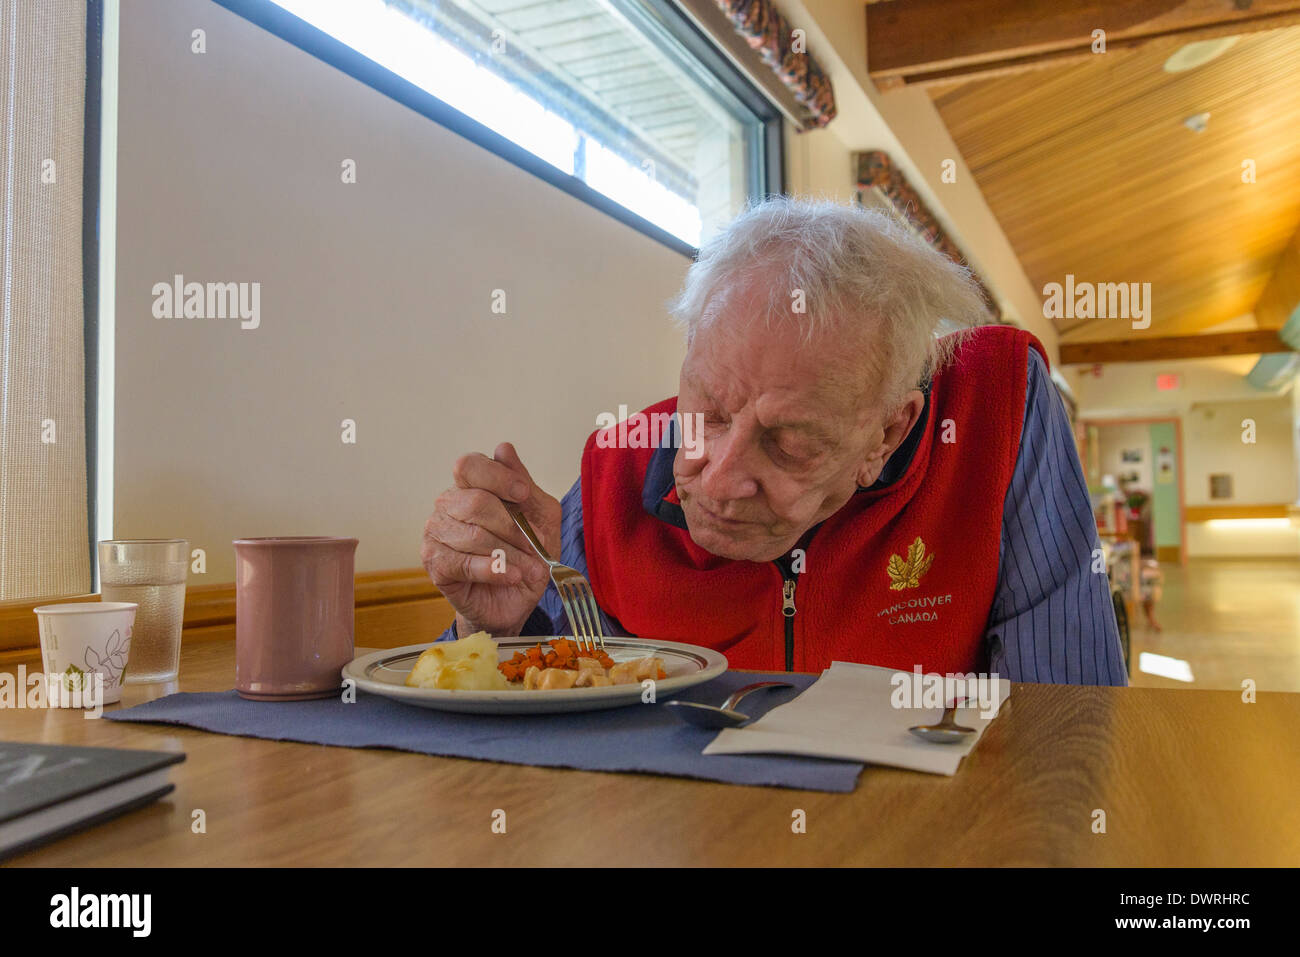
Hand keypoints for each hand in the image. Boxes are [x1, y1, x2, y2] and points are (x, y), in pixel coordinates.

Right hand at [421, 442, 561, 636]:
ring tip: (529, 568)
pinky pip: (462, 563)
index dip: (498, 477)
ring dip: (510, 554)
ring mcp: (436, 533)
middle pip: (476, 502)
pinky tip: (511, 576)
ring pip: (473, 535)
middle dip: (513, 527)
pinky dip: (494, 571)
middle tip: (535, 546)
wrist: (516, 598)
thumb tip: (503, 449)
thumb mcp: (541, 517)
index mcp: (471, 486)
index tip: (523, 494)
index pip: (469, 465)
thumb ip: (525, 485)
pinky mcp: (434, 563)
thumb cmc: (527, 554)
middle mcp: (448, 504)